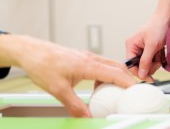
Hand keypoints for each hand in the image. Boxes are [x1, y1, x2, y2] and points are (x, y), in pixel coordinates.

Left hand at [0, 33, 134, 116]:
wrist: (30, 51)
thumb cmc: (42, 64)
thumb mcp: (58, 91)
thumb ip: (76, 106)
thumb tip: (88, 118)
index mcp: (87, 64)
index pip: (116, 73)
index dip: (129, 83)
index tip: (138, 92)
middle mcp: (89, 58)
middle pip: (118, 67)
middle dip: (128, 79)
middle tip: (133, 94)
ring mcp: (86, 57)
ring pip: (110, 65)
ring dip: (117, 77)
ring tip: (117, 93)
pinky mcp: (81, 58)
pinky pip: (101, 66)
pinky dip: (106, 75)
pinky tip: (99, 87)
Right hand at [124, 16, 168, 81]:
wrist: (167, 19)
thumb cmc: (157, 27)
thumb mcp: (151, 46)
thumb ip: (145, 61)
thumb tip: (141, 74)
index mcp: (131, 45)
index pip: (131, 65)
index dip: (139, 72)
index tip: (149, 78)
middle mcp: (134, 48)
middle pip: (139, 66)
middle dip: (150, 66)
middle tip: (158, 61)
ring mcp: (142, 49)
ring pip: (147, 65)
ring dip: (155, 62)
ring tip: (160, 54)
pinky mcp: (149, 50)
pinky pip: (152, 60)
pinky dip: (158, 59)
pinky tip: (161, 52)